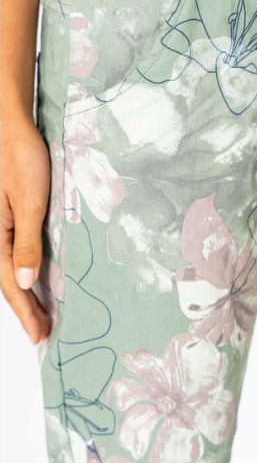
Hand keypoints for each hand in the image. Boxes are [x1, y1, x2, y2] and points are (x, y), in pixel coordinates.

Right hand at [0, 120, 50, 344]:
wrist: (9, 126)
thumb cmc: (19, 157)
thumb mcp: (28, 202)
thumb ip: (26, 243)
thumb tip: (27, 283)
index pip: (12, 285)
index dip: (26, 312)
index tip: (41, 336)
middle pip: (9, 282)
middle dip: (25, 311)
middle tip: (43, 335)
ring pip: (9, 271)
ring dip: (25, 296)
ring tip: (40, 317)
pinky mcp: (7, 220)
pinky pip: (12, 255)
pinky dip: (24, 274)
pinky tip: (34, 283)